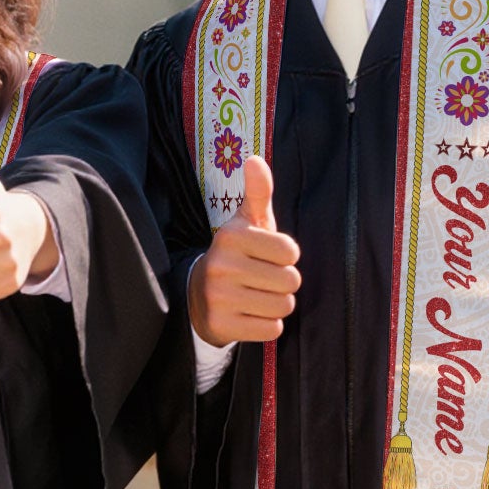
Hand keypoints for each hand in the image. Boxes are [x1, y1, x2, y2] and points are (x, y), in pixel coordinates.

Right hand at [188, 155, 300, 343]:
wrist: (197, 296)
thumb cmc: (236, 255)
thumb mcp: (245, 222)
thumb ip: (257, 192)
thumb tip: (255, 159)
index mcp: (231, 236)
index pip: (291, 252)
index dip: (286, 257)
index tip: (267, 256)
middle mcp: (221, 265)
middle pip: (291, 281)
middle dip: (283, 283)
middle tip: (262, 279)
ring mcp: (219, 297)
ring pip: (283, 306)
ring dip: (277, 304)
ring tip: (257, 296)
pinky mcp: (222, 325)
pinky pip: (271, 329)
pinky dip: (266, 325)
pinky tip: (249, 314)